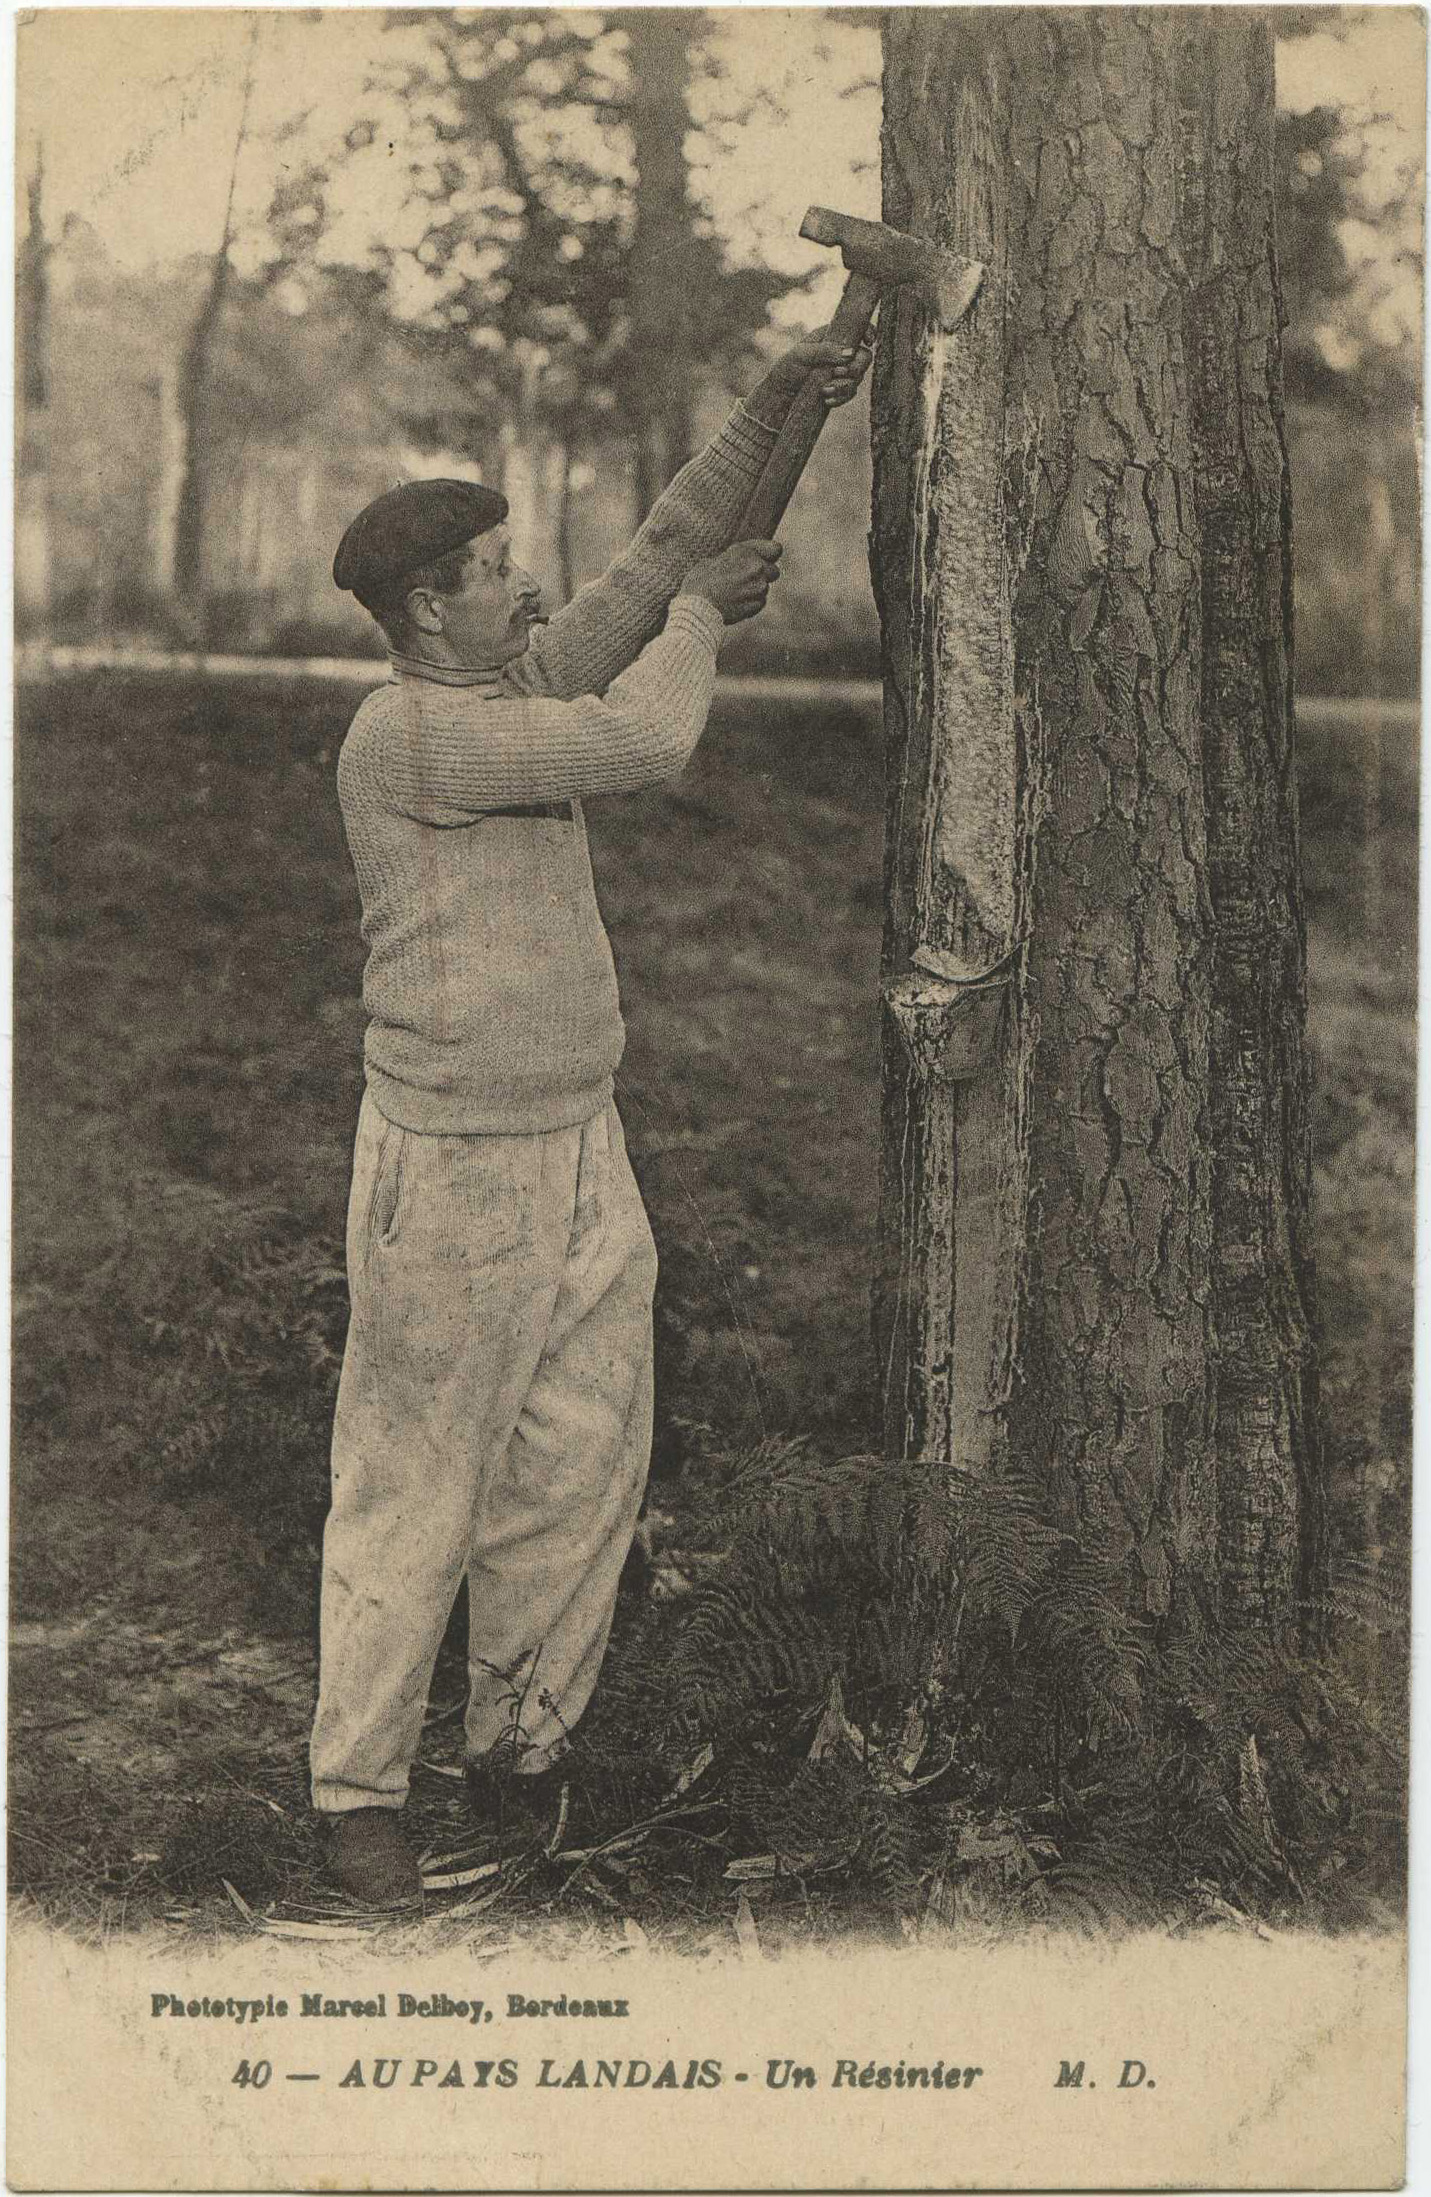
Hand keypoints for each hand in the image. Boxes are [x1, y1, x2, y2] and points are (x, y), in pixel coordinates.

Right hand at [682, 540, 782, 625]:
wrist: (698, 606)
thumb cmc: (699, 582)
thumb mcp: (714, 561)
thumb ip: (733, 560)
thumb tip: (737, 564)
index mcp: (745, 552)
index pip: (776, 549)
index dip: (770, 555)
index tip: (764, 560)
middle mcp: (757, 567)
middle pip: (774, 571)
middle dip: (764, 576)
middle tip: (746, 581)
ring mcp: (759, 587)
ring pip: (765, 588)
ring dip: (755, 591)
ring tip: (734, 594)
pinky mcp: (757, 605)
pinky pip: (760, 603)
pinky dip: (751, 604)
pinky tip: (735, 604)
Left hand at [758, 326, 874, 414]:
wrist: (781, 395)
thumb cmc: (788, 368)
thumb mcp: (802, 354)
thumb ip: (826, 351)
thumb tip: (850, 352)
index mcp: (833, 337)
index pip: (858, 330)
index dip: (868, 333)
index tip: (868, 342)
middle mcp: (841, 354)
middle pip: (865, 357)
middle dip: (856, 367)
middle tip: (838, 372)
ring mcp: (842, 372)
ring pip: (858, 378)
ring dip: (844, 385)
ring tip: (824, 389)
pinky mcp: (840, 390)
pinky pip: (850, 393)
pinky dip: (841, 397)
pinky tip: (826, 400)